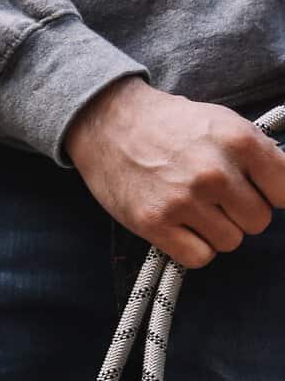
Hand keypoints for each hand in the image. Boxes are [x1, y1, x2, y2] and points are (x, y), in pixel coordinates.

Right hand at [64, 77, 284, 266]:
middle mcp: (215, 172)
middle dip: (242, 215)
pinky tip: (182, 229)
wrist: (112, 127)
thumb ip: (256, 153)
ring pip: (230, 242)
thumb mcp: (224, 123)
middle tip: (220, 201)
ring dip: (217, 232)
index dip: (274, 196)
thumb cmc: (171, 126)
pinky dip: (194, 248)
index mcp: (239, 141)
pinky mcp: (156, 224)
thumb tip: (281, 188)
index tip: (259, 193)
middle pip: (258, 221)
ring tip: (197, 212)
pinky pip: (199, 257)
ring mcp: (185, 201)